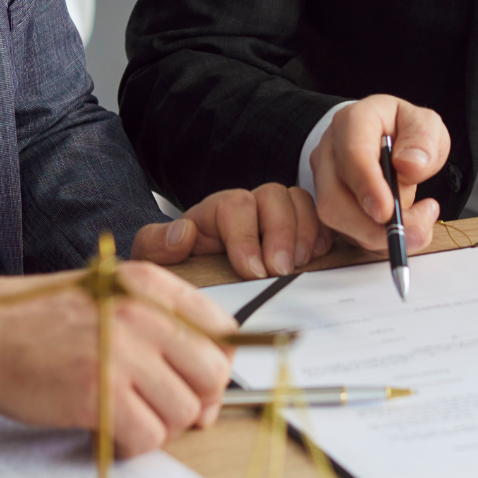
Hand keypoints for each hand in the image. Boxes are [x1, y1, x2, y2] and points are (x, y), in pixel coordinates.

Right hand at [0, 262, 236, 456]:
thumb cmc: (38, 321)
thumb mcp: (110, 297)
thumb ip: (158, 320)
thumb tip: (208, 372)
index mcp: (150, 285)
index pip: (223, 329)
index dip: (217, 366)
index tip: (200, 383)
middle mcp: (143, 313)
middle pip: (213, 374)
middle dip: (198, 402)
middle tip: (169, 411)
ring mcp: (121, 352)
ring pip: (184, 411)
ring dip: (161, 426)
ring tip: (127, 416)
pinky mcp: (98, 393)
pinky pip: (148, 436)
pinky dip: (134, 444)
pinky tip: (109, 431)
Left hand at [131, 184, 331, 279]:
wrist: (195, 281)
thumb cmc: (180, 269)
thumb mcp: (154, 258)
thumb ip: (156, 243)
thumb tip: (183, 233)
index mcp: (215, 211)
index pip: (235, 206)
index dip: (246, 236)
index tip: (253, 270)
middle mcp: (248, 207)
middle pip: (273, 196)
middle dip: (280, 233)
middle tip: (281, 270)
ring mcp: (274, 217)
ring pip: (299, 201)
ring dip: (304, 231)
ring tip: (300, 264)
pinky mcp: (297, 232)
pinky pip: (319, 217)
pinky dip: (322, 234)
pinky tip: (316, 258)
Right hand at [308, 95, 448, 254]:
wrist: (385, 138)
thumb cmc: (402, 130)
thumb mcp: (426, 124)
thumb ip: (423, 139)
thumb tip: (410, 165)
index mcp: (354, 121)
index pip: (352, 154)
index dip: (368, 186)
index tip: (387, 211)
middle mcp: (330, 150)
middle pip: (334, 198)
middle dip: (373, 227)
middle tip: (416, 232)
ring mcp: (323, 179)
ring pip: (337, 219)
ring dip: (378, 236)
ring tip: (417, 227)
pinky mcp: (328, 204)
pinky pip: (343, 232)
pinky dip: (374, 241)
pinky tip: (398, 232)